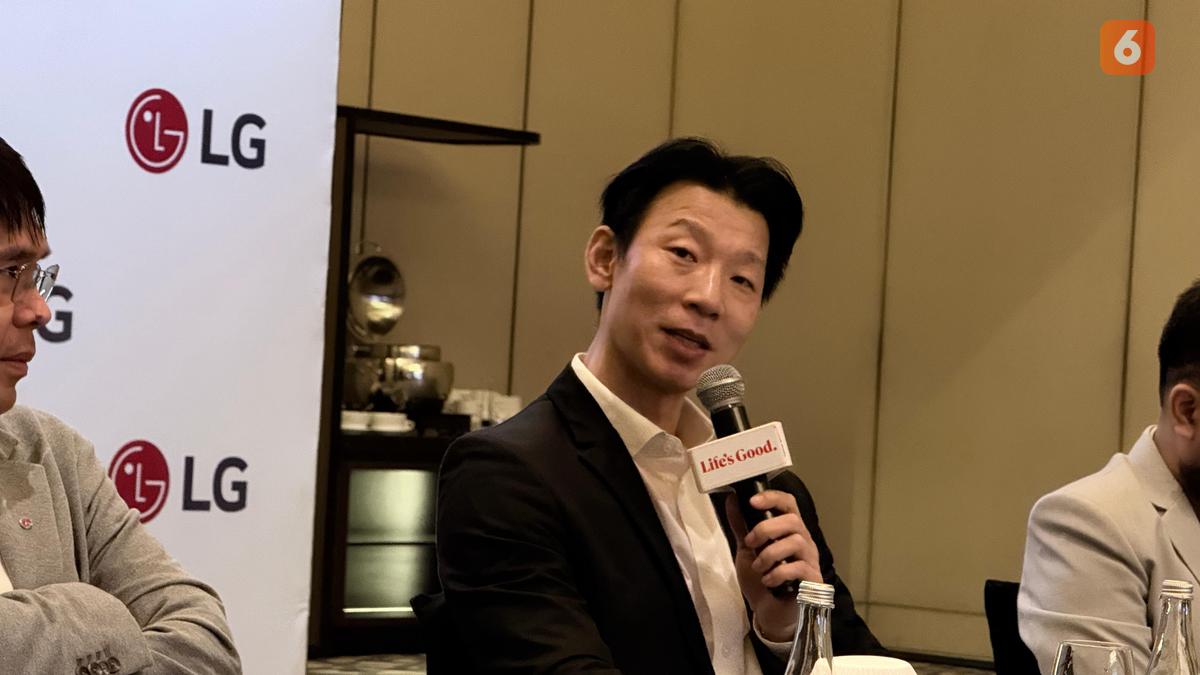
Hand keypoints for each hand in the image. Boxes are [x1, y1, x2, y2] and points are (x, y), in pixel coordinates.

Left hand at [725, 490, 821, 641]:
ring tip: (758, 568)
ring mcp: (810, 560)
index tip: (752, 501)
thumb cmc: (762, 579)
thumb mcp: (747, 550)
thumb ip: (742, 527)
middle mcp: (804, 541)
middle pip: (793, 520)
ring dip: (770, 554)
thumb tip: (732, 500)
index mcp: (790, 531)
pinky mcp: (813, 580)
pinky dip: (778, 573)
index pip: (789, 504)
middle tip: (750, 543)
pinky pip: (799, 568)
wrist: (769, 613)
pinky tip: (768, 581)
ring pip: (796, 542)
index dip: (773, 498)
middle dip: (766, 529)